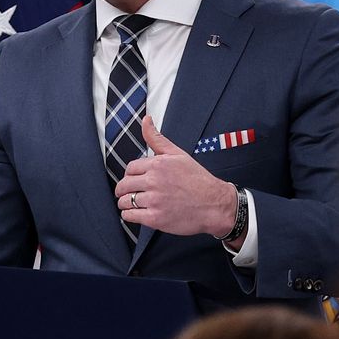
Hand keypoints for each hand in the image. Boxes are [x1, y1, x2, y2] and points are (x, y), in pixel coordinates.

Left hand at [115, 115, 240, 243]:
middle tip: (129, 193)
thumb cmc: (198, 179)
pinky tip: (137, 213)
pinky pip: (130, 216)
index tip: (135, 180)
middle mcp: (154, 181)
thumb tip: (146, 119)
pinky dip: (129, 215)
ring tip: (133, 203)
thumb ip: (157, 138)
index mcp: (158, 165)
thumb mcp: (178, 154)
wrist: (215, 204)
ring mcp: (154, 201)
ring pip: (125, 201)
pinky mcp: (155, 219)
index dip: (131, 175)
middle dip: (124, 189)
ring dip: (125, 203)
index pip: (130, 168)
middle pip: (124, 185)